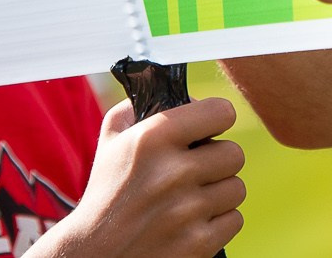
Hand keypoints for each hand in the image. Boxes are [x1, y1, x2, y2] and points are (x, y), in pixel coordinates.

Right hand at [31, 97, 243, 257]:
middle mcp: (173, 172)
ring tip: (193, 197)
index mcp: (153, 138)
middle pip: (235, 153)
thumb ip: (139, 105)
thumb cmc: (105, 194)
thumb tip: (175, 89)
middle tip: (198, 168)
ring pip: (237, 188)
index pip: (222, 111)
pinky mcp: (198, 243)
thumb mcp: (111, 141)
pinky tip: (195, 221)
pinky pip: (235, 220)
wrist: (94, 255)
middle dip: (218, 160)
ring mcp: (187, 211)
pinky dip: (220, 222)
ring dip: (220, 192)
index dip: (216, 119)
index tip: (208, 129)